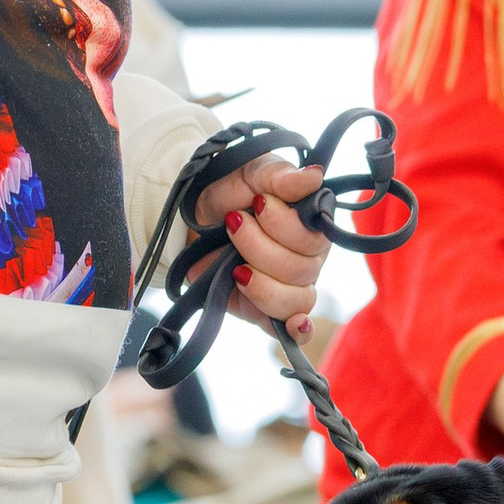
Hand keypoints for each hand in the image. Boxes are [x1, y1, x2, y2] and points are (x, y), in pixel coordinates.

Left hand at [193, 154, 330, 332]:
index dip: (285, 226)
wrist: (188, 216)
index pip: (315, 238)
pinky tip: (294, 325)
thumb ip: (281, 177)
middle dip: (259, 247)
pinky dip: (296, 330)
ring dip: (262, 283)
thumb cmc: (227, 191)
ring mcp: (288, 288)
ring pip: (294, 300)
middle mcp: (306, 259)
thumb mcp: (251, 174)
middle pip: (301, 270)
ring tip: (235, 265)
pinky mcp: (265, 311)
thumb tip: (314, 177)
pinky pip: (291, 330)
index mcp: (309, 226)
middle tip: (232, 223)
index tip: (257, 203)